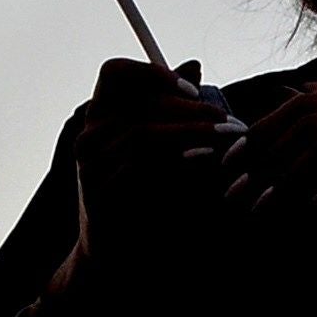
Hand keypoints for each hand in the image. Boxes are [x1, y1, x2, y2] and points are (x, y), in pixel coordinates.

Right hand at [63, 59, 234, 283]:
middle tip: (228, 119)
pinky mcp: (101, 195)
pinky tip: (208, 157)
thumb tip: (195, 64)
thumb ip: (172, 107)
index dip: (151, 72)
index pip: (112, 73)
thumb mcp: (160, 146)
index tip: (193, 88)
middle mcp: (88, 139)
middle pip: (138, 104)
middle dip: (191, 108)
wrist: (120, 253)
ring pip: (144, 132)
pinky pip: (142, 167)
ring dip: (193, 131)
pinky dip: (179, 158)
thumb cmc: (145, 194)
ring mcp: (90, 167)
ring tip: (227, 136)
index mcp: (98, 120)